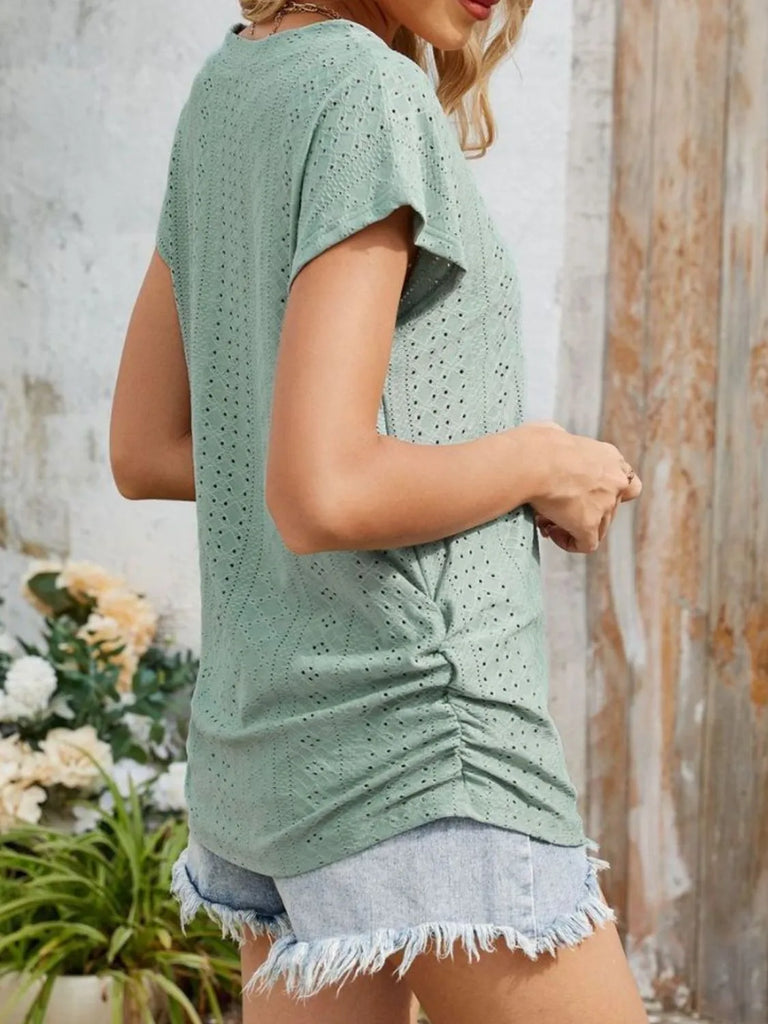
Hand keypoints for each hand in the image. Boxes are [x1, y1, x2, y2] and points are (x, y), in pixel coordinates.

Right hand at [523, 422, 641, 553]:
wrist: (534, 460)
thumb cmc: (536, 444)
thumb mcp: (555, 433)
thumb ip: (562, 445)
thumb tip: (547, 440)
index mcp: (608, 456)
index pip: (624, 478)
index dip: (607, 490)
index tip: (581, 491)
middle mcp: (614, 480)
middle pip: (609, 507)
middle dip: (583, 510)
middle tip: (555, 509)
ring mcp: (605, 504)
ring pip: (597, 527)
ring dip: (573, 525)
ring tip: (545, 519)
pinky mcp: (589, 524)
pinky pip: (586, 544)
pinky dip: (569, 542)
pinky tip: (551, 532)